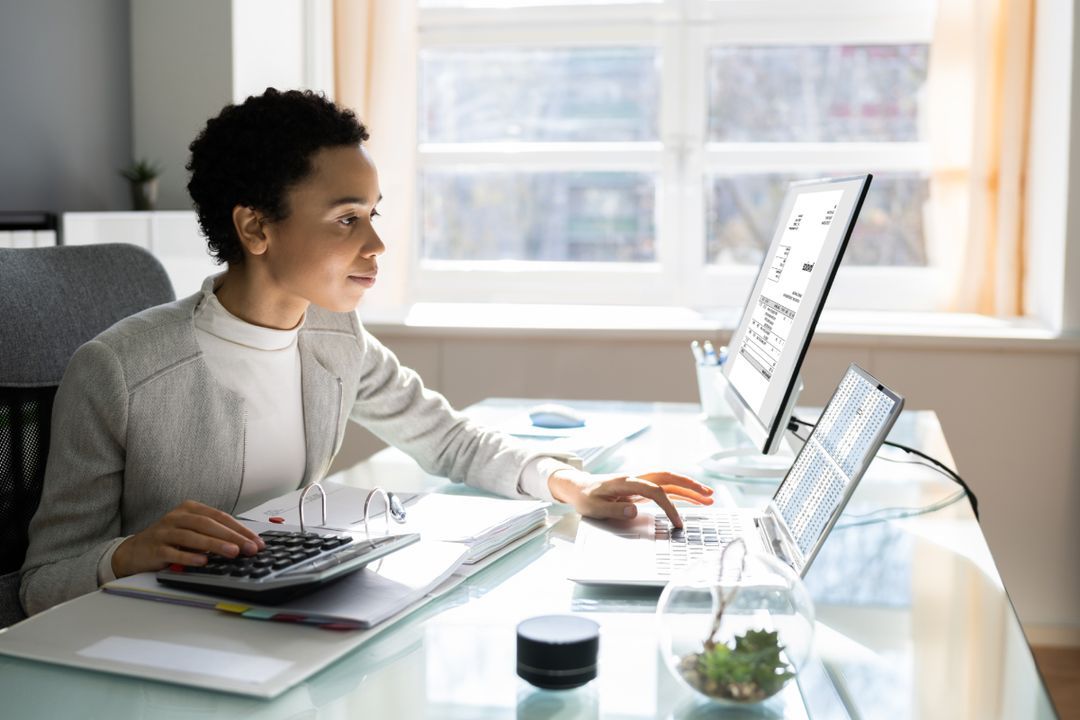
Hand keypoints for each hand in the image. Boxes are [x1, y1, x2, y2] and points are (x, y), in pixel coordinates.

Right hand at [111, 500, 264, 577]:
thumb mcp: (191, 532)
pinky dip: (189, 557)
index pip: (220, 517)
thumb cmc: (169, 540)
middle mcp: (177, 517)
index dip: (240, 529)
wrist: (134, 551)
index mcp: (190, 509)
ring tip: (233, 553)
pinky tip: (203, 561)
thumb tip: (244, 544)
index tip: (256, 541)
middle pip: (209, 525)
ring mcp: (165, 532)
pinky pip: (174, 552)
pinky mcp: (155, 548)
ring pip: (194, 537)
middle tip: (250, 548)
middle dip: (233, 537)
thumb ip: (213, 534)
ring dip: (215, 545)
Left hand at [547, 468, 713, 528]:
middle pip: (668, 478)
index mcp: (626, 482)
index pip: (655, 492)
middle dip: (690, 485)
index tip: (678, 523)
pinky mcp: (641, 488)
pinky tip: (692, 499)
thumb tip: (634, 510)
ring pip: (669, 481)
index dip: (669, 506)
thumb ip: (614, 509)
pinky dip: (680, 493)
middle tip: (709, 494)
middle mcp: (636, 478)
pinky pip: (664, 488)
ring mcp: (640, 482)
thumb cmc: (585, 497)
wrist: (578, 487)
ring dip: (689, 488)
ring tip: (709, 497)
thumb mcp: (594, 507)